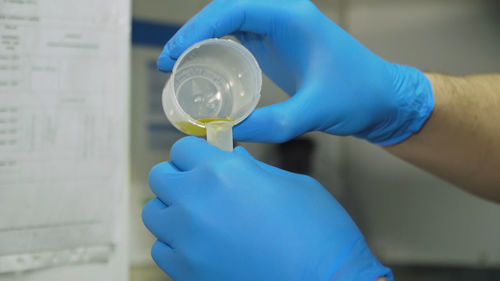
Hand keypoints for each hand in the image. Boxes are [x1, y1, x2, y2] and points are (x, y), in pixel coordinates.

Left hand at [142, 136, 391, 280]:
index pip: (182, 148)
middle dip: (179, 176)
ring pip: (153, 213)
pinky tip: (200, 244)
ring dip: (172, 209)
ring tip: (198, 216)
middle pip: (160, 176)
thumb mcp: (290, 183)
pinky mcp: (186, 273)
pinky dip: (174, 243)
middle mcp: (196, 202)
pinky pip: (161, 249)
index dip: (195, 153)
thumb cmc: (318, 231)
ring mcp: (187, 241)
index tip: (204, 160)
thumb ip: (251, 169)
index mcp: (223, 172)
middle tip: (201, 186)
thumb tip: (231, 160)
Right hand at [158, 0, 432, 144]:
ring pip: (229, 23)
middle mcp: (283, 16)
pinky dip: (217, 50)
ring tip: (178, 68)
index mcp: (291, 17)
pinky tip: (204, 70)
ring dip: (201, 41)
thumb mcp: (315, 111)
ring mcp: (279, 29)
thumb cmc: (359, 96)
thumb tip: (227, 133)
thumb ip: (273, 123)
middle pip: (224, 11)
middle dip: (192, 34)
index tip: (174, 54)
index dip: (197, 29)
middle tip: (168, 64)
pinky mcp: (278, 46)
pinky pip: (239, 39)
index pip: (233, 9)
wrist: (382, 99)